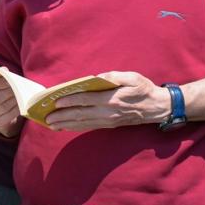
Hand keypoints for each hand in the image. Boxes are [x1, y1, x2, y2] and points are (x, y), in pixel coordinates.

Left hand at [42, 71, 169, 132]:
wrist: (157, 108)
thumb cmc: (144, 89)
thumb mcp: (132, 77)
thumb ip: (114, 77)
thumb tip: (97, 78)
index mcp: (113, 99)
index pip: (87, 100)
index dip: (71, 101)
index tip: (57, 101)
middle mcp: (108, 113)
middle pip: (81, 114)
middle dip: (62, 115)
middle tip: (47, 117)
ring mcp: (108, 121)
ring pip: (83, 123)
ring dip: (66, 123)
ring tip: (51, 123)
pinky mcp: (109, 125)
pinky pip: (89, 126)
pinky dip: (76, 127)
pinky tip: (65, 126)